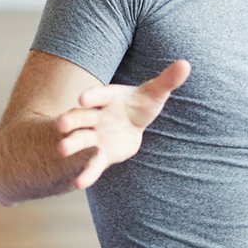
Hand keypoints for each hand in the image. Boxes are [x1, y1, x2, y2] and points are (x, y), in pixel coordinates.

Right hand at [56, 59, 190, 189]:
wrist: (131, 126)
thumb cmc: (140, 105)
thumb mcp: (155, 93)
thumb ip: (168, 80)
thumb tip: (186, 64)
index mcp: (107, 97)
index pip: (99, 95)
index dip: (91, 96)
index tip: (82, 99)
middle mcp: (96, 116)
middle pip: (80, 117)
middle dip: (70, 120)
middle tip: (61, 125)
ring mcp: (95, 136)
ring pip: (80, 140)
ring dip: (71, 144)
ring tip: (62, 150)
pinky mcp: (100, 154)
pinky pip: (92, 164)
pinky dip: (86, 173)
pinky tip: (79, 184)